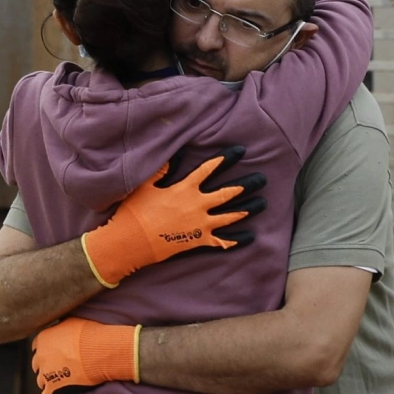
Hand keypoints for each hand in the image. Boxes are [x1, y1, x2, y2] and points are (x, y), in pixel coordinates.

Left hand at [32, 317, 140, 393]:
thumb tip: (61, 327)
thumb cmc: (90, 334)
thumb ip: (61, 327)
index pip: (38, 347)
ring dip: (47, 381)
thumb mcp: (72, 322)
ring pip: (41, 381)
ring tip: (57, 382)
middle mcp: (40, 356)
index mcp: (43, 339)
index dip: (46, 351)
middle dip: (45, 366)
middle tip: (55, 368)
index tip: (53, 353)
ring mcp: (45, 373)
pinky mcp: (54, 388)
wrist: (100, 350)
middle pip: (37, 364)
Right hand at [80, 151, 263, 285]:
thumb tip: (173, 154)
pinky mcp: (199, 241)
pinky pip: (224, 241)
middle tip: (262, 179)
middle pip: (229, 193)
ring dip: (249, 209)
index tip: (240, 151)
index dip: (226, 159)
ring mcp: (201, 224)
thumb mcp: (144, 187)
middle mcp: (198, 205)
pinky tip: (250, 236)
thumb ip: (162, 170)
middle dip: (248, 184)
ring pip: (232, 215)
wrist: (130, 242)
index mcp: (185, 189)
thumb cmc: (134, 213)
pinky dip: (238, 239)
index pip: (210, 169)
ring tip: (262, 204)